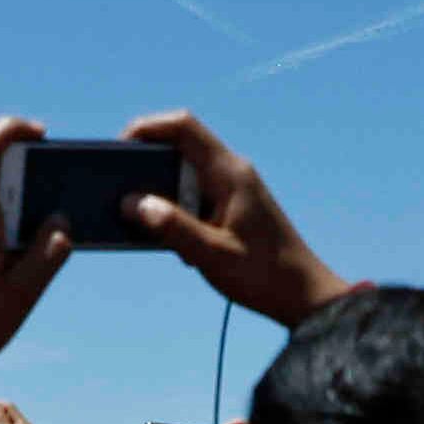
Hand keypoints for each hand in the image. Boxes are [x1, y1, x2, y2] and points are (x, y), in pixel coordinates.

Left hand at [0, 119, 73, 369]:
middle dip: (34, 197)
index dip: (12, 129)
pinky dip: (4, 242)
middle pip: (0, 186)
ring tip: (39, 265)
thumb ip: (46, 254)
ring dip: (20, 227)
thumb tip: (60, 223)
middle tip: (57, 225)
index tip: (40, 134)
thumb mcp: (21, 294)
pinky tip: (14, 278)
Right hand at [115, 110, 350, 326]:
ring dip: (162, 193)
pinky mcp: (233, 206)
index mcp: (229, 172)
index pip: (183, 126)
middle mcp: (232, 171)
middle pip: (180, 146)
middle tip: (121, 190)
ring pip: (185, 173)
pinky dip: (177, 210)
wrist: (304, 296)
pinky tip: (176, 244)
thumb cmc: (263, 275)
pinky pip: (196, 194)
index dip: (146, 128)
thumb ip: (172, 227)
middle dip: (147, 164)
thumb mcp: (211, 254)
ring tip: (146, 223)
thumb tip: (133, 202)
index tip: (119, 150)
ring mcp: (234, 188)